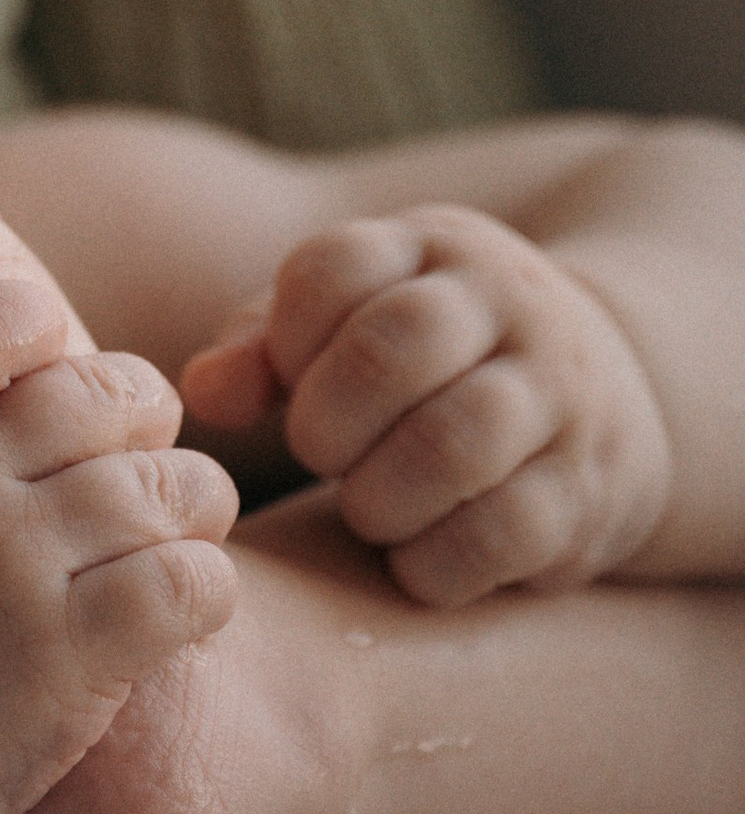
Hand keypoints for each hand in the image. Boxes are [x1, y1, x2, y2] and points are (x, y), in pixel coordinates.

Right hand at [0, 207, 237, 813]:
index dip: (43, 331)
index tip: (54, 369)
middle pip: (104, 390)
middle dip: (139, 419)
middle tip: (135, 461)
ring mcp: (10, 565)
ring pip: (172, 483)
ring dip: (188, 507)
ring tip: (171, 536)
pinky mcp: (68, 659)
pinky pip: (194, 582)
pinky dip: (205, 587)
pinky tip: (179, 610)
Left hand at [180, 204, 673, 607]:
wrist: (610, 399)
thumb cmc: (428, 368)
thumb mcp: (349, 325)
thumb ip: (262, 350)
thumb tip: (203, 395)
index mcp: (430, 249)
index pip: (332, 266)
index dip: (285, 340)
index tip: (290, 386)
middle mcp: (509, 306)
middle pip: (396, 344)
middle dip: (327, 421)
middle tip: (320, 455)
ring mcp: (561, 396)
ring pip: (455, 442)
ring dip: (378, 499)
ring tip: (365, 511)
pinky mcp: (587, 492)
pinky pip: (503, 534)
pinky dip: (433, 564)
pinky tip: (412, 560)